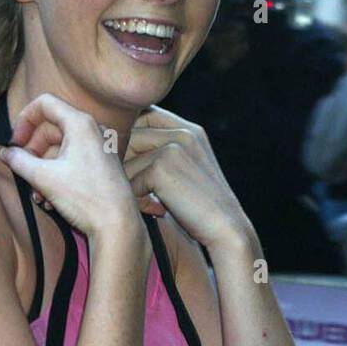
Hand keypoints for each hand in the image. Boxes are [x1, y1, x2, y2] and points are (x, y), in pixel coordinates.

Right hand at [0, 93, 139, 239]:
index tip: (15, 142)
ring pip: (60, 150)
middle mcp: (93, 131)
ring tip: (36, 194)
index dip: (24, 120)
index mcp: (80, 124)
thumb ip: (20, 161)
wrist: (117, 225)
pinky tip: (49, 199)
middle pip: (51, 129)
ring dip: (43, 170)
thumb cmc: (86, 198)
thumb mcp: (44, 178)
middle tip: (22, 170)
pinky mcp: (101, 166)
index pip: (44, 104)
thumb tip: (6, 153)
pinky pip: (73, 162)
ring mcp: (99, 148)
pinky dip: (57, 176)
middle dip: (32, 151)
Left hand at [122, 104, 247, 248]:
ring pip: (125, 160)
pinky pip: (129, 180)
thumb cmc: (202, 208)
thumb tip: (119, 150)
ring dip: (127, 184)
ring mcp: (173, 147)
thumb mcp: (185, 172)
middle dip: (123, 162)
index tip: (129, 164)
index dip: (129, 137)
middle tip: (133, 188)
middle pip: (130, 135)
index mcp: (190, 130)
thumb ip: (162, 154)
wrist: (226, 229)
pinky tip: (155, 210)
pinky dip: (135, 199)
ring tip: (146, 203)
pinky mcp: (162, 166)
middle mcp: (182, 132)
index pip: (145, 116)